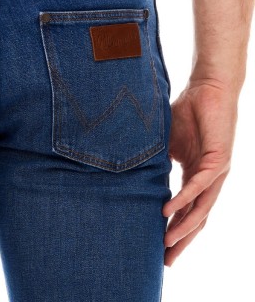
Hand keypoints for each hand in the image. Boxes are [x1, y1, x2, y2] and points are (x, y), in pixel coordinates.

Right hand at [162, 78, 236, 265]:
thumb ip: (156, 161)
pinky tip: (169, 212)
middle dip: (181, 241)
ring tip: (166, 243)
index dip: (174, 230)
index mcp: (196, 176)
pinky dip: (185, 200)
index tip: (159, 247)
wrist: (209, 89)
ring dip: (184, 228)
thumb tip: (132, 172)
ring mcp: (215, 173)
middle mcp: (208, 180)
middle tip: (165, 261)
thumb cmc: (188, 112)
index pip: (187, 211)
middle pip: (196, 219)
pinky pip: (199, 187)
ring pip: (201, 209)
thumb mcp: (166, 143)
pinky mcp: (218, 161)